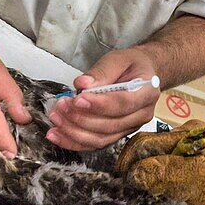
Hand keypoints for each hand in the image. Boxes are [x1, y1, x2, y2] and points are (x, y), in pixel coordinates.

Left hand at [46, 46, 160, 150]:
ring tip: (57, 118)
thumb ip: (101, 71)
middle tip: (62, 105)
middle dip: (81, 118)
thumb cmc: (131, 65)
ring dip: (74, 131)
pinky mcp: (116, 135)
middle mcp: (141, 114)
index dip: (100, 104)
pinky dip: (74, 142)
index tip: (78, 99)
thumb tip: (83, 85)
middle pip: (110, 125)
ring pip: (101, 138)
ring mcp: (129, 127)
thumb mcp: (118, 59)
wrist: (141, 74)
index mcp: (147, 92)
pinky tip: (58, 135)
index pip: (124, 103)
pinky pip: (95, 144)